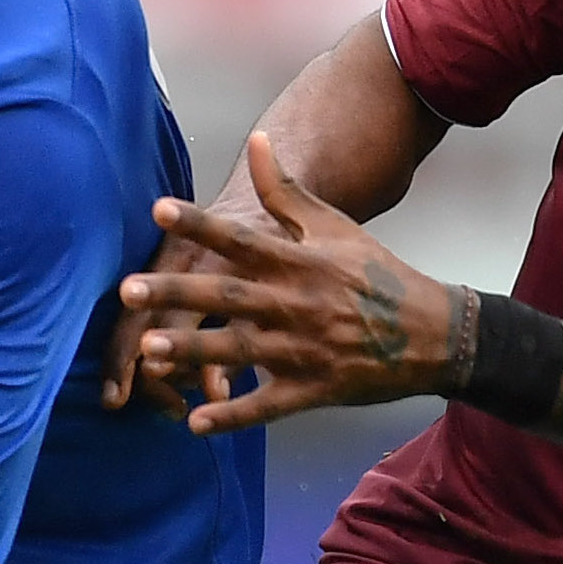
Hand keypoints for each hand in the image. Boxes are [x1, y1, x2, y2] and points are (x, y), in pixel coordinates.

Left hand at [121, 132, 464, 435]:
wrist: (434, 334)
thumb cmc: (377, 274)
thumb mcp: (335, 227)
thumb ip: (286, 191)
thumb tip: (257, 140)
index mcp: (299, 262)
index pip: (241, 239)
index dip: (200, 225)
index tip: (158, 210)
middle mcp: (297, 303)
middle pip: (228, 296)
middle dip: (177, 294)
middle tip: (128, 290)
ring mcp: (304, 349)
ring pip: (240, 351)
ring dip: (194, 353)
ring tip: (150, 352)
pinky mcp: (313, 389)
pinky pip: (267, 406)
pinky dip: (234, 415)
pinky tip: (196, 423)